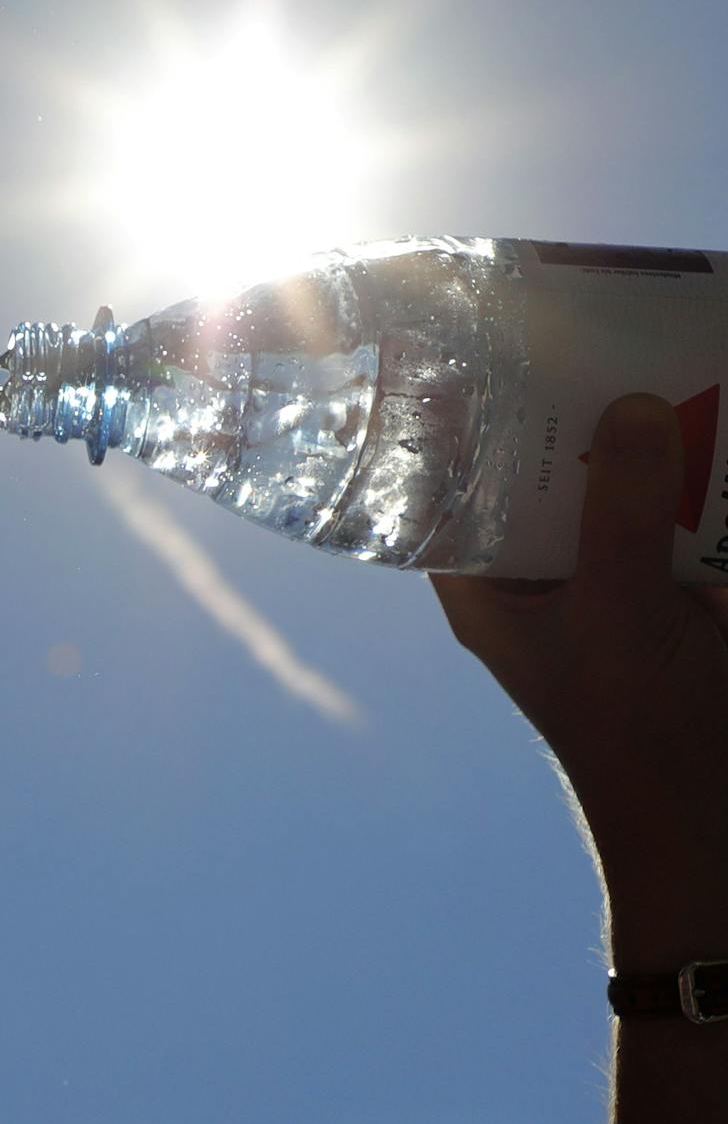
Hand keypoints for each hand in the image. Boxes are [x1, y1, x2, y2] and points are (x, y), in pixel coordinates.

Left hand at [432, 393, 727, 968]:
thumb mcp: (619, 617)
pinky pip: (678, 507)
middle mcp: (537, 569)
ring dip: (637, 425)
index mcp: (485, 581)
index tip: (460, 336)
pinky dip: (693, 469)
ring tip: (652, 340)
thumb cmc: (640, 737)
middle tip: (585, 314)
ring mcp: (608, 573)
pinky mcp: (673, 582)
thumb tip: (626, 407)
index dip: (446, 413)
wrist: (717, 827)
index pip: (441, 479)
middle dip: (564, 402)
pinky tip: (709, 406)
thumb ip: (618, 516)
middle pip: (536, 465)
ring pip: (613, 477)